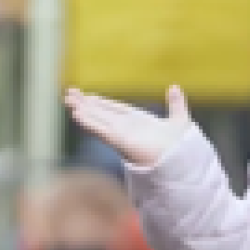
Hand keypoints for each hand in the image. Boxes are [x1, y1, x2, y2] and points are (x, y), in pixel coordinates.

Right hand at [64, 85, 195, 166]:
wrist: (182, 163)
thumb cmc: (182, 148)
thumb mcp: (179, 120)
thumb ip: (176, 104)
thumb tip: (175, 86)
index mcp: (138, 121)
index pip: (116, 109)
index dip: (101, 102)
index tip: (87, 95)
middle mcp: (127, 128)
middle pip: (102, 113)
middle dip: (86, 104)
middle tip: (69, 94)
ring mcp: (122, 135)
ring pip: (98, 120)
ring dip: (83, 110)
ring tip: (68, 101)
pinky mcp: (121, 142)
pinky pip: (102, 130)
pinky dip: (89, 122)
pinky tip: (77, 115)